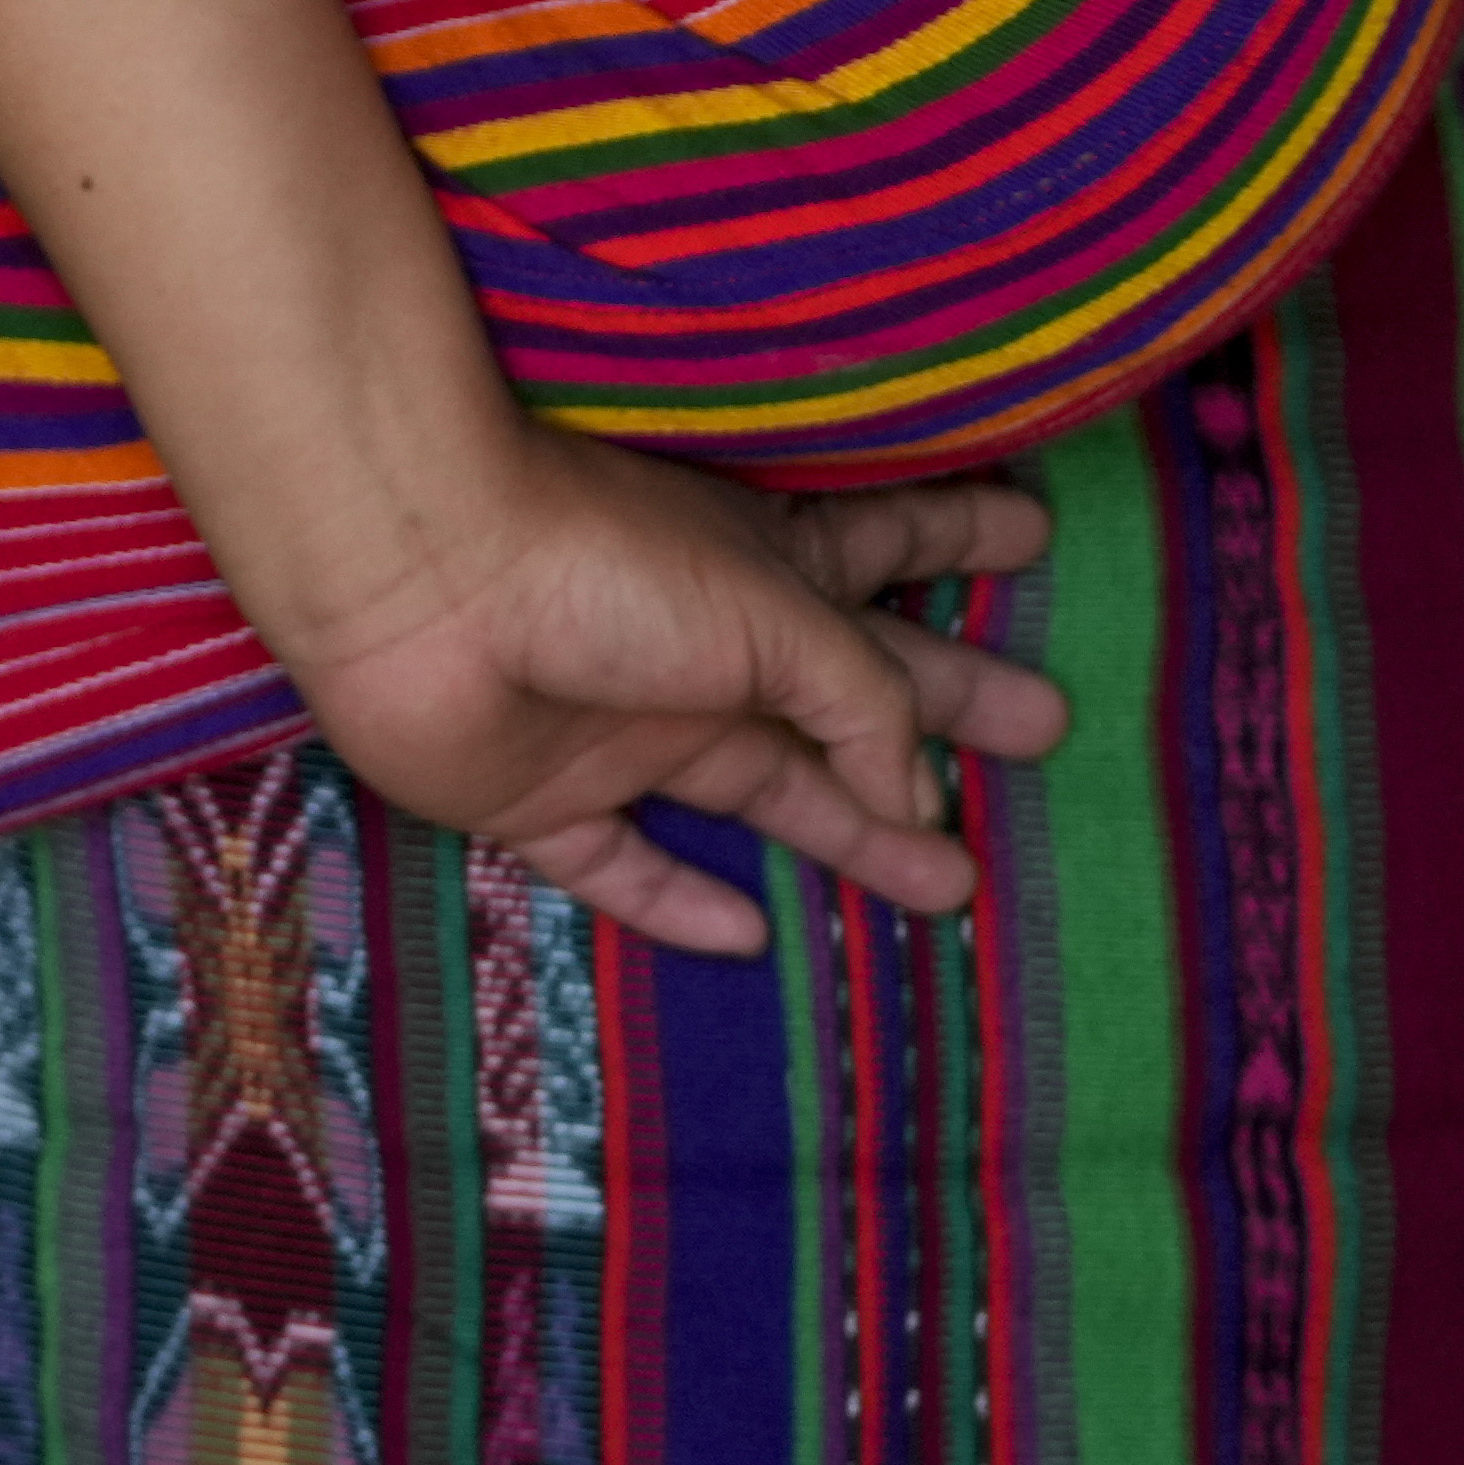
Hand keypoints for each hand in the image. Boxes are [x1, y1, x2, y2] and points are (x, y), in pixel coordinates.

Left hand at [267, 429, 1067, 959]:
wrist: (417, 577)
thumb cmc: (604, 559)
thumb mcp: (775, 612)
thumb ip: (864, 705)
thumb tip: (918, 796)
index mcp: (759, 565)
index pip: (886, 546)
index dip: (958, 534)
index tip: (1033, 529)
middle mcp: (702, 646)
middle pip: (853, 692)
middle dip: (949, 706)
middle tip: (1046, 727)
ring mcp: (622, 724)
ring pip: (765, 794)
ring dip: (856, 836)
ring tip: (958, 888)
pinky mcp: (539, 797)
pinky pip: (618, 868)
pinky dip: (678, 905)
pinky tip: (747, 936)